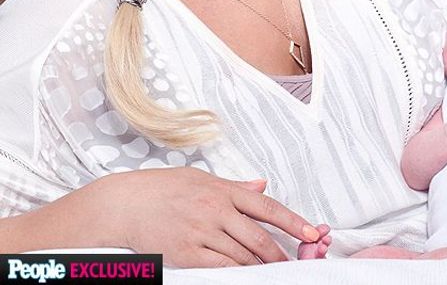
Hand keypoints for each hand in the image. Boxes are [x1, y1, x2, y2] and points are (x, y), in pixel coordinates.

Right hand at [101, 167, 320, 267]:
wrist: (127, 203)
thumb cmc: (163, 188)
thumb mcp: (201, 178)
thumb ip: (234, 185)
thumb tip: (261, 184)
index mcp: (222, 189)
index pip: (266, 205)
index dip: (292, 220)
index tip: (312, 231)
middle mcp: (216, 209)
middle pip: (258, 236)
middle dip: (280, 253)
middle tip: (295, 263)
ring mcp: (202, 233)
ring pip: (242, 256)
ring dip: (261, 267)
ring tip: (274, 273)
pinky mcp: (188, 254)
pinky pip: (221, 268)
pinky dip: (238, 274)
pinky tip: (247, 276)